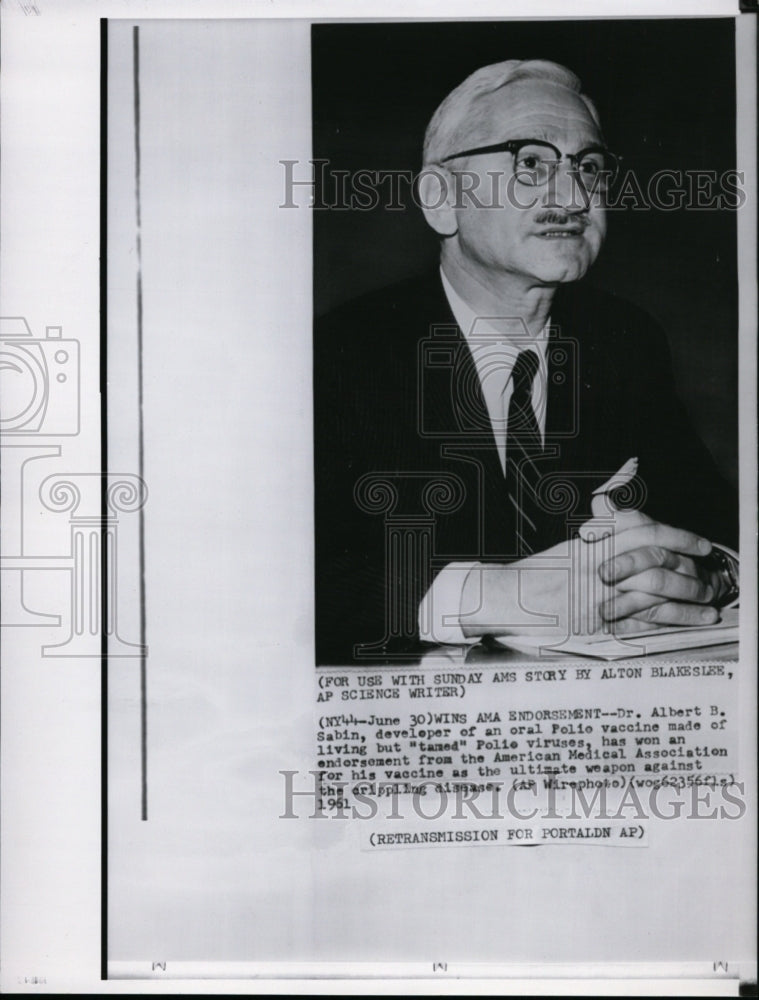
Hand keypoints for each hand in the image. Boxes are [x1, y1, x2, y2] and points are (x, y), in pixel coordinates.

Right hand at [460, 509, 720, 639]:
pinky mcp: (596, 624)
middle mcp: (598, 566)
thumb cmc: (534, 575)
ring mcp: (598, 595)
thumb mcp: (569, 546)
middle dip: (691, 570)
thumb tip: (627, 498)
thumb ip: (601, 527)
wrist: (502, 600)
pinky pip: (643, 621)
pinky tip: (693, 622)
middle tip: (711, 577)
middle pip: (657, 561)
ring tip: (710, 603)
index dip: (679, 537)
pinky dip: (674, 620)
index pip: (644, 532)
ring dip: (690, 596)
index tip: (701, 544)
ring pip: (656, 591)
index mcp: (592, 543)